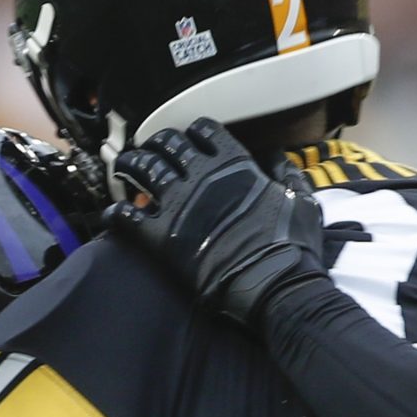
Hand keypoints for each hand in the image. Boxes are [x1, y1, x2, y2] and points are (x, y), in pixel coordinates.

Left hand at [106, 117, 324, 331]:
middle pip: (167, 144)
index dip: (194, 133)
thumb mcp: (302, 202)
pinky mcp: (162, 236)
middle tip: (153, 151)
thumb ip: (288, 176)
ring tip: (125, 168)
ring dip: (131, 165)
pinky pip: (127, 216)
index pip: (205, 131)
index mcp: (235, 165)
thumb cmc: (292, 246)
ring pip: (142, 169)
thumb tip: (278, 158)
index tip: (190, 139)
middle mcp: (202, 176)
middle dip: (158, 144)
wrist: (275, 285)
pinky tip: (114, 213)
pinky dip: (117, 213)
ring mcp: (179, 204)